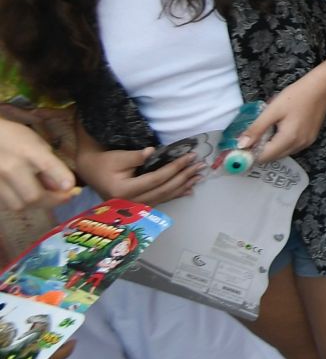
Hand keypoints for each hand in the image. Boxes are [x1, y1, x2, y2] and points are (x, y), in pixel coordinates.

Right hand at [0, 119, 77, 210]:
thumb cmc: (15, 138)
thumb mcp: (37, 144)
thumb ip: (50, 165)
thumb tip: (61, 188)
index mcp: (28, 150)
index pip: (48, 166)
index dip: (62, 179)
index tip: (72, 188)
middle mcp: (11, 166)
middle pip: (33, 196)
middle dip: (52, 201)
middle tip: (62, 197)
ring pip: (18, 205)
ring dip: (34, 204)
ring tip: (42, 195)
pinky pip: (5, 204)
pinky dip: (18, 202)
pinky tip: (23, 194)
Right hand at [76, 141, 203, 205]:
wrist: (91, 172)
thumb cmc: (103, 163)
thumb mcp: (117, 157)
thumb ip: (135, 156)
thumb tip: (153, 151)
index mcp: (124, 191)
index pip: (156, 179)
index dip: (175, 167)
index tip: (190, 156)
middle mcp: (131, 203)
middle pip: (164, 189)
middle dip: (184, 176)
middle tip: (200, 165)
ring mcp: (135, 207)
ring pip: (164, 196)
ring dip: (184, 186)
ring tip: (199, 176)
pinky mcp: (139, 205)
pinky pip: (161, 200)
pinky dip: (176, 194)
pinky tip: (189, 190)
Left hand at [237, 74, 325, 163]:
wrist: (321, 87)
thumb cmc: (296, 95)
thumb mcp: (272, 110)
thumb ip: (256, 129)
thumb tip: (240, 145)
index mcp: (288, 139)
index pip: (264, 157)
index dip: (249, 155)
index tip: (238, 148)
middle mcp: (299, 146)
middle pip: (273, 157)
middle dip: (259, 151)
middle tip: (249, 138)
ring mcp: (306, 144)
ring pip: (281, 153)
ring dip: (270, 148)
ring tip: (265, 131)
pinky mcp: (310, 139)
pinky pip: (290, 148)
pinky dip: (280, 144)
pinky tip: (278, 130)